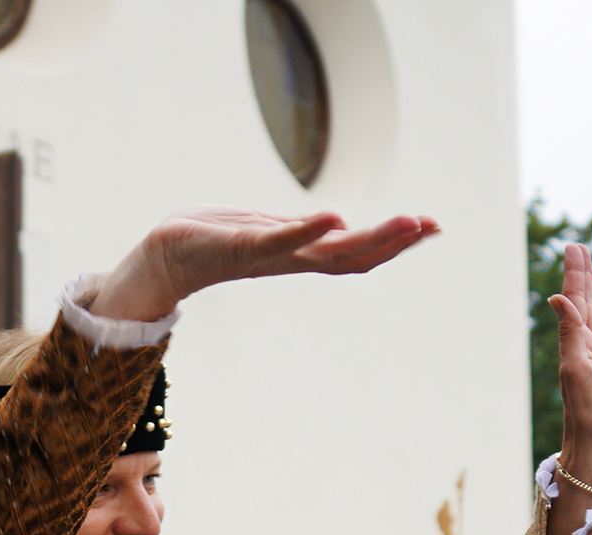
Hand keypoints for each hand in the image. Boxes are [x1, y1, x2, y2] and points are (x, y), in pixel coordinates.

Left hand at [94, 207, 440, 320]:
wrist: (160, 258)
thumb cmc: (210, 240)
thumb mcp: (265, 232)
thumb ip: (298, 232)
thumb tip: (334, 228)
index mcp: (300, 254)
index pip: (356, 252)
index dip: (394, 243)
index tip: (431, 227)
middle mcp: (291, 259)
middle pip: (353, 255)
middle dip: (394, 241)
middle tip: (431, 225)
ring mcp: (269, 255)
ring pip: (328, 251)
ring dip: (369, 237)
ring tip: (406, 222)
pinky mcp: (240, 245)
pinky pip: (279, 240)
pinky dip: (308, 230)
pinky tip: (335, 218)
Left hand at [546, 241, 591, 483]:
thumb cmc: (585, 415)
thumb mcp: (576, 370)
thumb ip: (569, 333)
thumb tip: (557, 297)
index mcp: (574, 345)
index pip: (574, 302)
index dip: (575, 274)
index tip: (574, 248)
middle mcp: (584, 351)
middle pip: (583, 305)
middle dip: (582, 277)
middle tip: (580, 249)